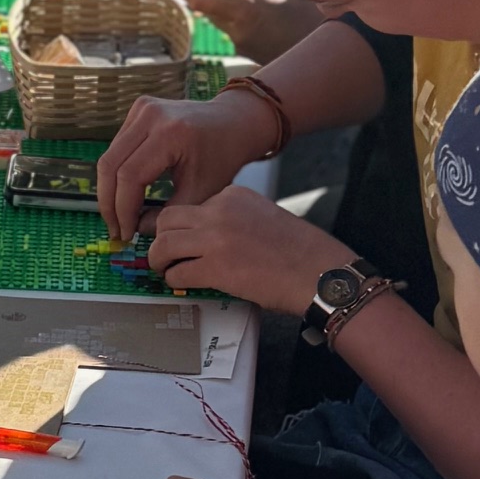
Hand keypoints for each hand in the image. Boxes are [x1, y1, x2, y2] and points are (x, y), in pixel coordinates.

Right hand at [98, 89, 279, 234]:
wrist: (234, 123)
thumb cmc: (223, 158)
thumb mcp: (202, 191)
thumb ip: (169, 214)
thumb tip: (137, 229)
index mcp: (171, 134)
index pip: (130, 175)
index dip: (123, 209)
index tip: (126, 234)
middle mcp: (151, 115)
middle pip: (110, 164)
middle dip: (109, 202)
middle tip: (116, 229)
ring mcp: (142, 108)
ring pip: (110, 155)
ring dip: (110, 189)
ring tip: (118, 216)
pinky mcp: (138, 109)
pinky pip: (117, 147)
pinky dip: (117, 173)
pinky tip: (126, 194)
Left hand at [149, 186, 340, 313]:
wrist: (320, 272)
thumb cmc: (299, 251)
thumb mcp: (262, 215)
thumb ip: (232, 218)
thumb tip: (204, 237)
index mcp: (233, 194)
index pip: (191, 205)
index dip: (181, 225)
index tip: (178, 237)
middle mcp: (220, 211)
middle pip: (168, 218)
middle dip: (159, 237)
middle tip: (161, 252)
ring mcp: (216, 238)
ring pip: (165, 244)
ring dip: (159, 259)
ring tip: (164, 269)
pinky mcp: (216, 268)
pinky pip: (178, 273)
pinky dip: (174, 280)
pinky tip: (182, 284)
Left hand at [175, 0, 323, 65]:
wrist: (332, 59)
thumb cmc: (314, 20)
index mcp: (245, 10)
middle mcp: (237, 31)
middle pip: (207, 9)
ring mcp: (242, 45)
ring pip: (220, 20)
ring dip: (219, 5)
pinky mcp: (249, 54)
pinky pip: (233, 30)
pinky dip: (234, 17)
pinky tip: (247, 5)